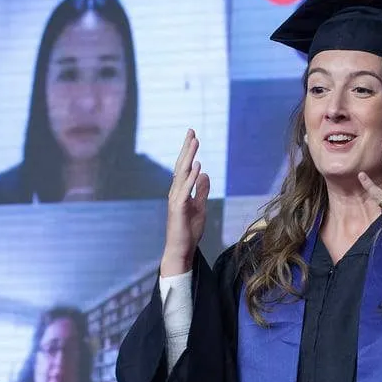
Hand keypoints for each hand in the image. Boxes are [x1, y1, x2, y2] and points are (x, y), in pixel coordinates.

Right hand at [161, 129, 209, 275]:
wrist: (181, 250)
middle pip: (181, 166)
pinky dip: (191, 177)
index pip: (184, 167)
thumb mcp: (200, 207)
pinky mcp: (178, 209)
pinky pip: (185, 189)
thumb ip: (201, 191)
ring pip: (182, 174)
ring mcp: (175, 200)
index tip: (193, 136)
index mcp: (180, 191)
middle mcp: (175, 192)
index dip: (188, 152)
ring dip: (188, 157)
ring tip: (195, 142)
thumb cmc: (189, 231)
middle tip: (192, 131)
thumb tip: (205, 174)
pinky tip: (197, 165)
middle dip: (187, 148)